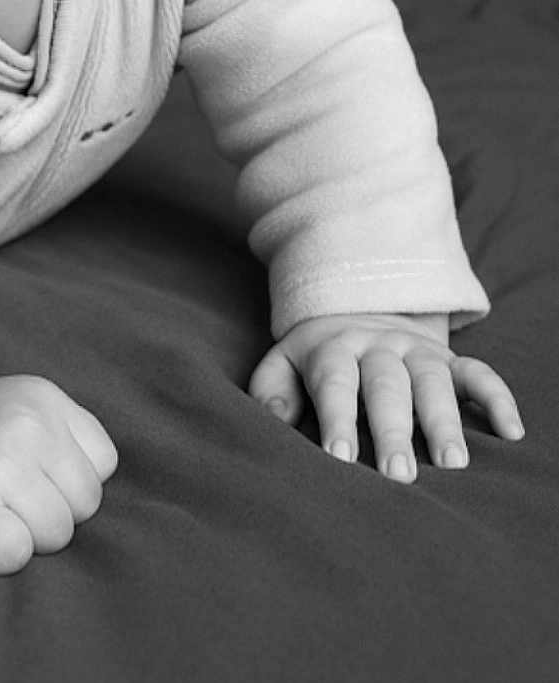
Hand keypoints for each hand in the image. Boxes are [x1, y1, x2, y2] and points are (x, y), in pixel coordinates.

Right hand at [0, 375, 117, 574]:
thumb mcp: (21, 411)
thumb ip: (65, 438)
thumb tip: (95, 495)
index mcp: (43, 398)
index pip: (103, 463)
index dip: (70, 479)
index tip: (33, 474)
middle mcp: (25, 425)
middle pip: (86, 504)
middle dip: (52, 510)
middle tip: (6, 496)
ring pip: (57, 534)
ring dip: (26, 535)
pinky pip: (18, 557)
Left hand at [249, 312, 523, 480]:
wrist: (357, 307)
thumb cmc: (316, 357)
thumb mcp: (283, 361)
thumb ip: (272, 388)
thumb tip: (275, 418)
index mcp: (333, 350)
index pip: (335, 383)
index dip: (337, 418)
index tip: (339, 457)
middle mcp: (378, 348)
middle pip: (387, 387)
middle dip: (393, 430)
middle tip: (398, 475)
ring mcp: (417, 352)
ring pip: (433, 382)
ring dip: (444, 420)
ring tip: (452, 464)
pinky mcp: (449, 358)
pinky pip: (478, 373)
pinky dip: (497, 398)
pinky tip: (510, 431)